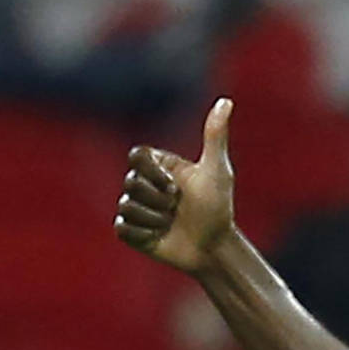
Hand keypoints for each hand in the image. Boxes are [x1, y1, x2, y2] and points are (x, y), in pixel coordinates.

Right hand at [115, 98, 237, 273]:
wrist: (214, 249)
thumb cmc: (219, 208)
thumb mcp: (217, 171)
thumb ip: (215, 136)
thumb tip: (226, 101)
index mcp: (159, 166)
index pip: (136, 156)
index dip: (152, 173)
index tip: (175, 186)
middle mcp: (144, 184)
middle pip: (130, 182)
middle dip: (159, 200)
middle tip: (178, 208)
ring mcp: (136, 208)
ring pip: (126, 206)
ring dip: (155, 219)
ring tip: (172, 224)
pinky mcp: (131, 232)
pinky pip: (122, 229)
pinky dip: (144, 235)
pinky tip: (161, 237)